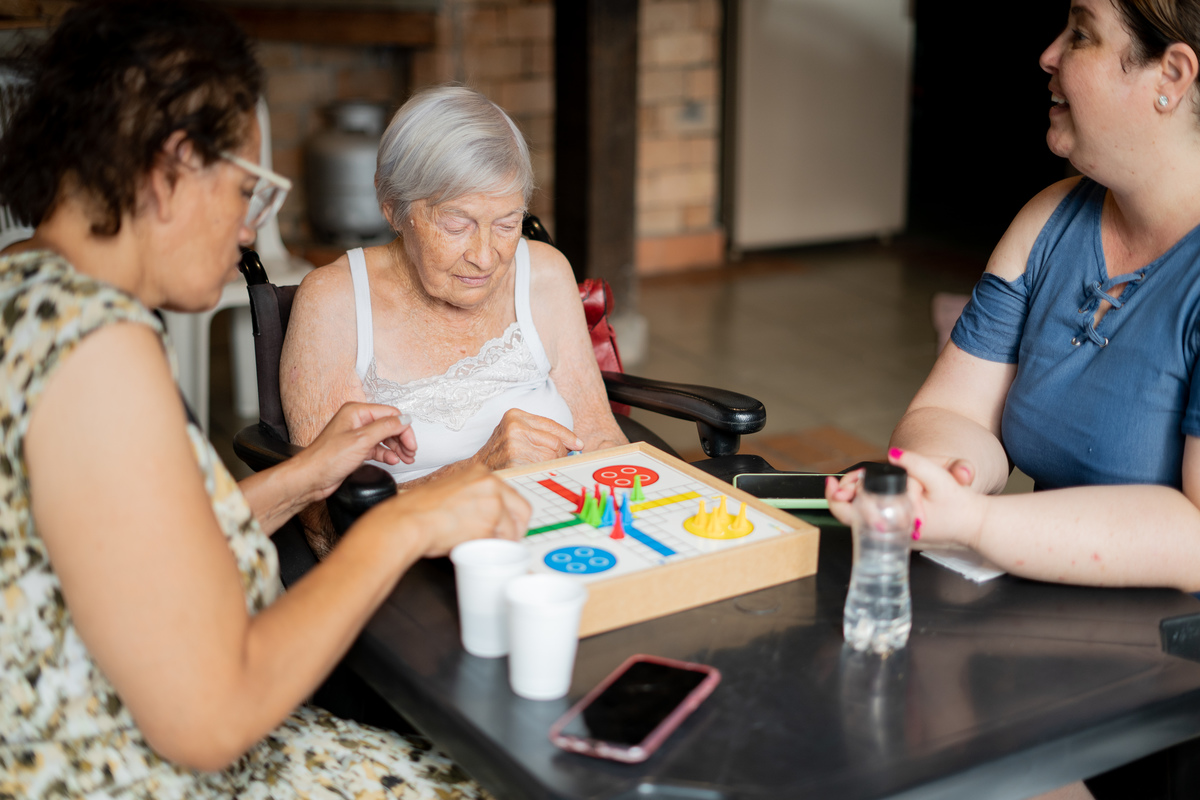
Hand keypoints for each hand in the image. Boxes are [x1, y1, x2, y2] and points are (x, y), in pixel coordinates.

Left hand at [298, 402, 417, 500]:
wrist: (310, 478)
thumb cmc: (326, 458)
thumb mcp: (361, 440)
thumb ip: (385, 428)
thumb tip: (404, 419)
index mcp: (356, 411)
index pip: (390, 414)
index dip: (403, 428)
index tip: (411, 443)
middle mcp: (356, 421)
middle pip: (389, 426)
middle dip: (401, 439)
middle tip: (410, 452)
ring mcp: (356, 436)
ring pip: (384, 438)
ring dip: (396, 448)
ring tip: (405, 458)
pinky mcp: (355, 449)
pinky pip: (377, 448)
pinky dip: (386, 454)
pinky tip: (392, 461)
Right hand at [372, 464, 530, 556]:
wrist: (409, 520)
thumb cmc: (421, 510)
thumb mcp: (452, 491)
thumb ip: (474, 497)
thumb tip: (486, 513)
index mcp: (481, 473)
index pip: (511, 494)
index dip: (509, 515)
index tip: (507, 525)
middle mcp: (491, 483)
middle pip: (522, 510)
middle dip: (516, 529)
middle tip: (507, 540)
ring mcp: (493, 502)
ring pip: (511, 529)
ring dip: (499, 541)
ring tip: (479, 544)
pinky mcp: (490, 523)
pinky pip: (498, 543)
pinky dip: (488, 549)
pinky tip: (471, 546)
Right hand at [474, 408, 583, 470]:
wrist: (479, 468)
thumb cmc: (502, 451)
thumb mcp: (516, 433)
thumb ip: (541, 433)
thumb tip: (575, 444)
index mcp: (515, 416)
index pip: (551, 425)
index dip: (567, 436)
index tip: (578, 444)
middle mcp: (514, 428)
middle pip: (554, 442)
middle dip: (560, 453)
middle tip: (554, 461)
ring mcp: (513, 446)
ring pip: (550, 457)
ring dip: (551, 465)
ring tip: (538, 467)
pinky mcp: (515, 464)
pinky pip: (542, 469)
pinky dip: (543, 473)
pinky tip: (533, 473)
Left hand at [824, 450, 982, 540]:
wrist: (976, 525)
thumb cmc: (960, 506)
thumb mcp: (940, 479)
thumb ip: (915, 463)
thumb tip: (893, 453)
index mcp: (894, 523)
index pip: (851, 515)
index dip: (836, 497)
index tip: (832, 481)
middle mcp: (891, 532)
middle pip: (851, 516)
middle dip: (844, 494)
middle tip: (843, 479)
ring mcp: (894, 534)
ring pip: (862, 517)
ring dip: (855, 498)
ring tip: (858, 481)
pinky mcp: (899, 532)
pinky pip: (875, 518)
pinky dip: (868, 504)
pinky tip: (870, 491)